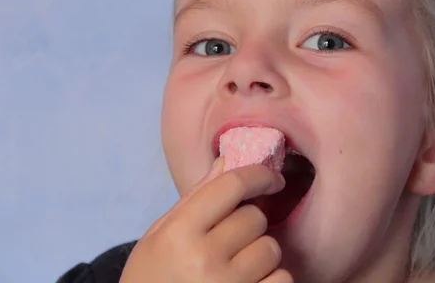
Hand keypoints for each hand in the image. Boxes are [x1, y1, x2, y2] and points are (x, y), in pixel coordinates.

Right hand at [119, 158, 292, 282]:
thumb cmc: (152, 279)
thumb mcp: (159, 238)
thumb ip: (194, 199)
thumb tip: (227, 162)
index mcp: (178, 234)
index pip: (231, 185)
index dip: (258, 175)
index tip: (271, 177)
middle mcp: (204, 260)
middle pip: (255, 218)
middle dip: (249, 224)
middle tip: (231, 240)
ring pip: (271, 248)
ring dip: (260, 253)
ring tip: (235, 267)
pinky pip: (282, 279)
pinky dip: (271, 279)